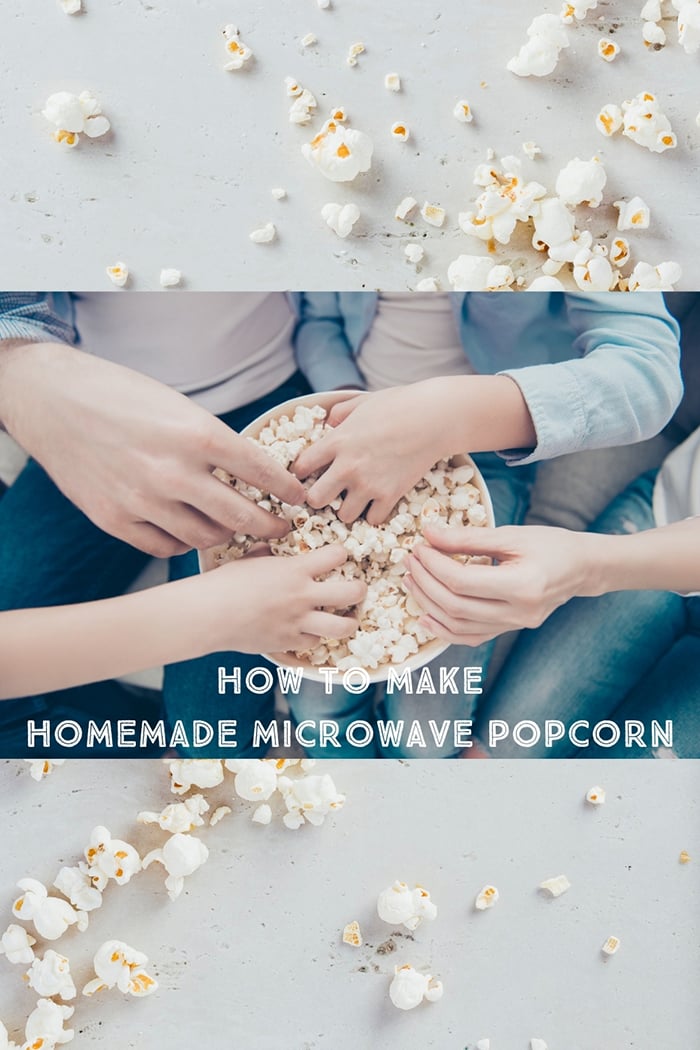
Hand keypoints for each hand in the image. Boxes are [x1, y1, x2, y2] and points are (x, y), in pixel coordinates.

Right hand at [0, 344, 305, 556]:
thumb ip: (212, 442)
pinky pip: (165, 547)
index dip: (288, 490)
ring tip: (236, 530)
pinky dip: (183, 543)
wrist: (52, 401)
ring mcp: (143, 501)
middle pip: (241, 516)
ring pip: (205, 538)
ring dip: (228, 537)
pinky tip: (189, 531)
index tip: (300, 498)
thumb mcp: (178, 406)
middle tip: (281, 527)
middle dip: (270, 524)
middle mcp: (174, 472)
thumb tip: (250, 472)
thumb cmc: (119, 396)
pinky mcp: (115, 520)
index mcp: (197, 434)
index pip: (262, 472)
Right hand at [203, 544, 365, 653]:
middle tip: (357, 589)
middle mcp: (303, 595)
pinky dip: (314, 638)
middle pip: (352, 593)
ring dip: (348, 622)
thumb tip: (267, 548)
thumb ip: (266, 555)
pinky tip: (310, 632)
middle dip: (360, 590)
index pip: (336, 556)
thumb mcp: (248, 560)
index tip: (339, 556)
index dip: (341, 554)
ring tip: (346, 618)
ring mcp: (298, 621)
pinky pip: (313, 643)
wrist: (209, 614)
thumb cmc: (224, 583)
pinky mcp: (288, 642)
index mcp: (295, 570)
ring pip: (342, 626)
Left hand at [292, 375, 534, 525]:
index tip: (311, 473)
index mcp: (336, 441)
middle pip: (315, 500)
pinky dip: (374, 514)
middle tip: (330, 492)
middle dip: (319, 498)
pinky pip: (372, 519)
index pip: (300, 467)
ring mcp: (369, 484)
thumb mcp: (361, 401)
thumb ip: (339, 413)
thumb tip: (328, 423)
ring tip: (356, 498)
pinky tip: (377, 502)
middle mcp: (347, 467)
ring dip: (347, 509)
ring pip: (343, 516)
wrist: (435, 417)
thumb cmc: (399, 404)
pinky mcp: (390, 496)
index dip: (302, 472)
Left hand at [403, 524, 594, 645]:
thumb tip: (428, 533)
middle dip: (425, 583)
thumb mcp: (510, 535)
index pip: (462, 581)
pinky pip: (470, 637)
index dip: (433, 565)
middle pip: (456, 606)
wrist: (582, 568)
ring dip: (428, 604)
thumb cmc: (551, 545)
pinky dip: (444, 628)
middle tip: (409, 561)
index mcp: (523, 585)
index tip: (419, 548)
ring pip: (459, 626)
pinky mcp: (509, 630)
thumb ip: (467, 538)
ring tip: (412, 581)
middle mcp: (520, 612)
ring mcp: (515, 626)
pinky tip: (426, 614)